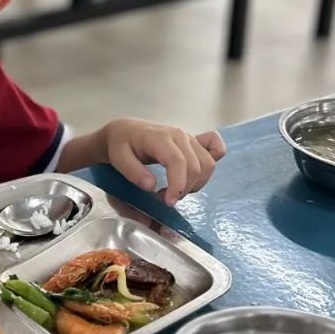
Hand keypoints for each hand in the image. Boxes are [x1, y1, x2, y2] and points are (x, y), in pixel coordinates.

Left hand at [102, 119, 225, 206]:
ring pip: (208, 163)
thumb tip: (151, 186)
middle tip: (166, 199)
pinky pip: (216, 148)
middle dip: (184, 189)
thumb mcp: (119, 158)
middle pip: (196, 166)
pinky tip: (198, 174)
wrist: (126, 131)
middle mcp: (180, 135)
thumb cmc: (121, 144)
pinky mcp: (196, 141)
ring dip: (196, 183)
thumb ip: (133, 172)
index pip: (178, 162)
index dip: (178, 185)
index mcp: (160, 138)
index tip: (169, 202)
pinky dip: (214, 161)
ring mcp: (190, 138)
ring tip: (175, 190)